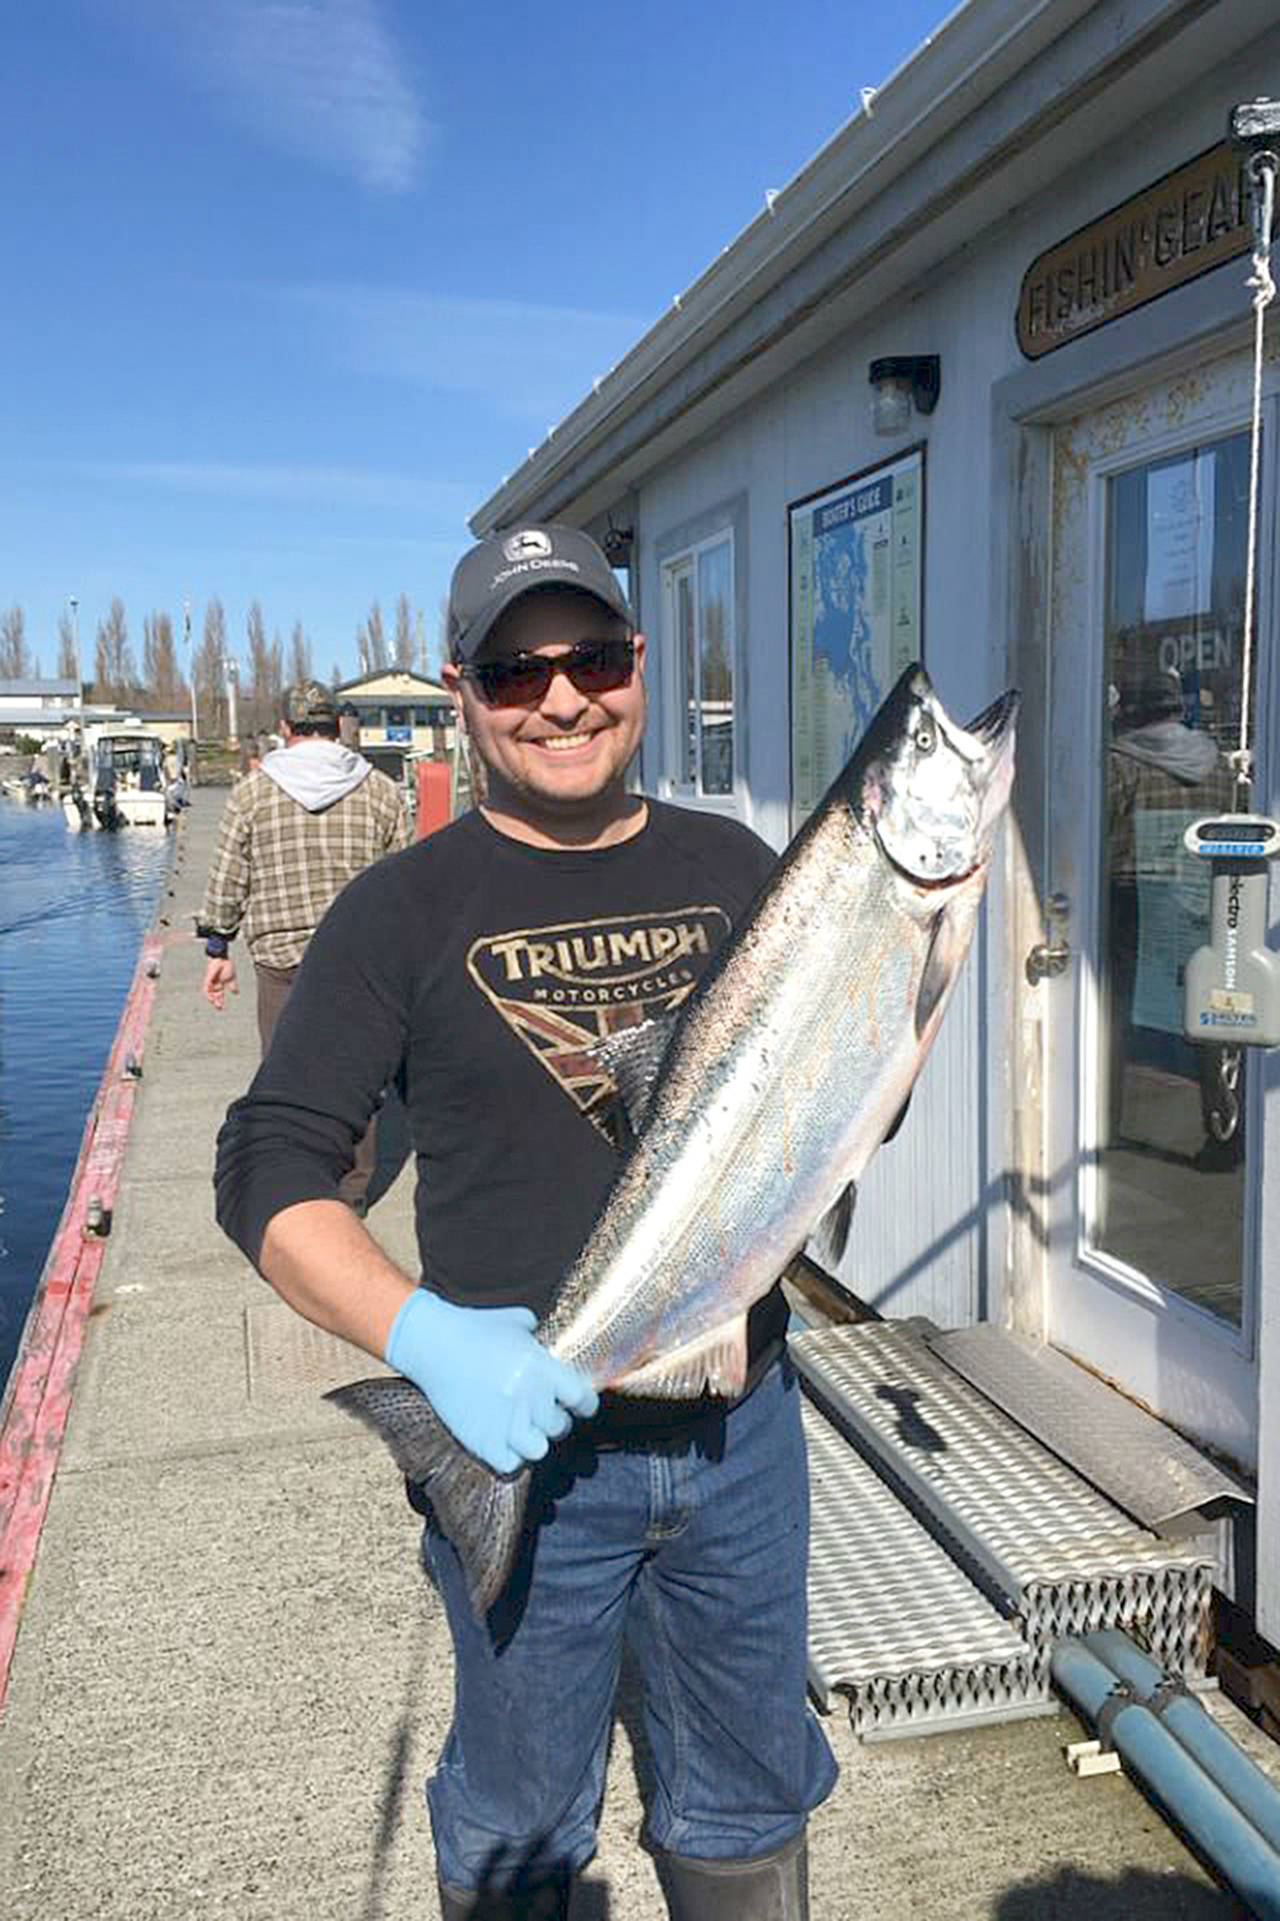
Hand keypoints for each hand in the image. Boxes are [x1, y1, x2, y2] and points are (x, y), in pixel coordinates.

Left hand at [203, 956, 237, 1009]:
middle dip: (216, 1002)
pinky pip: (206, 987)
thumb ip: (233, 986)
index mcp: (221, 986)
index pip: (219, 996)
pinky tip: (211, 994)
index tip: (222, 1008)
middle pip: (214, 996)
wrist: (222, 959)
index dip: (220, 1002)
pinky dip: (208, 991)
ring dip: (211, 998)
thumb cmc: (227, 967)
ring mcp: (210, 982)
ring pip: (209, 993)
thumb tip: (236, 993)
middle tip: (219, 1007)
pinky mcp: (208, 979)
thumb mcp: (231, 978)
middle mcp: (215, 985)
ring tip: (214, 1002)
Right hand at [384, 1290, 597, 1473]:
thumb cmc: (475, 1327)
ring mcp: (505, 1422)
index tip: (577, 1404)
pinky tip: (502, 1440)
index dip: (584, 1404)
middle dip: (554, 1420)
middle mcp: (529, 1398)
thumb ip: (537, 1332)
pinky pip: (511, 1465)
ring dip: (533, 1441)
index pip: (584, 1400)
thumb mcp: (515, 1321)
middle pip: (561, 1427)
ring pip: (539, 1450)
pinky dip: (509, 1457)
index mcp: (543, 1369)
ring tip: (523, 1429)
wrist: (433, 1343)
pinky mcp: (482, 1441)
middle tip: (539, 1412)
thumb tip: (544, 1337)